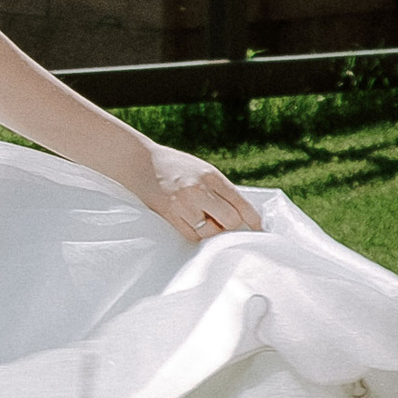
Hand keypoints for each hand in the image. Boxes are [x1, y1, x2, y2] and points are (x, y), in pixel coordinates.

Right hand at [135, 142, 265, 243]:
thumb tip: (242, 218)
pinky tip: (191, 223)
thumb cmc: (175, 167)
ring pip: (211, 232)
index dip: (254, 220)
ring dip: (212, 231)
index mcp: (211, 176)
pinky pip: (192, 236)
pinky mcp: (168, 214)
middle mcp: (198, 189)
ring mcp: (182, 203)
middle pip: (230, 221)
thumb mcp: (202, 170)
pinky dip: (196, 235)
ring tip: (203, 220)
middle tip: (226, 225)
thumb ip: (221, 191)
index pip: (241, 204)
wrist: (138, 161)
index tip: (260, 230)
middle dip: (230, 226)